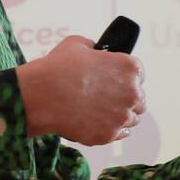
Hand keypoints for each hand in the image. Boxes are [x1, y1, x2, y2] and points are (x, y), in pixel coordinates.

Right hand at [16, 35, 145, 145]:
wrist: (41, 96)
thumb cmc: (58, 68)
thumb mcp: (77, 44)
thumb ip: (95, 48)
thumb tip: (96, 52)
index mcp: (129, 67)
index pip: (138, 74)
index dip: (124, 76)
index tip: (115, 80)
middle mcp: (132, 93)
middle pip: (138, 99)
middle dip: (124, 98)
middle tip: (105, 97)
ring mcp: (122, 116)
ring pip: (131, 118)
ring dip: (119, 115)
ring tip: (98, 111)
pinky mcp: (109, 135)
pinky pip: (119, 134)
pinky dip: (110, 129)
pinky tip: (95, 122)